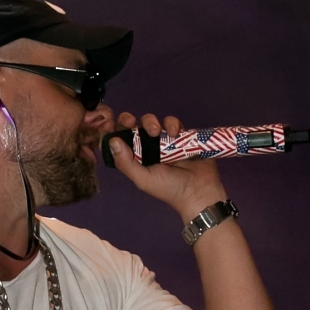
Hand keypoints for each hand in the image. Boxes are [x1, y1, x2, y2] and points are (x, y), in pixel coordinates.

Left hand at [105, 112, 226, 221]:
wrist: (199, 190)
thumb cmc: (169, 188)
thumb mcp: (143, 179)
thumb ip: (126, 163)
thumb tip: (112, 140)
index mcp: (134, 158)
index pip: (119, 140)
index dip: (113, 129)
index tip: (110, 123)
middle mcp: (146, 148)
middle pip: (132, 126)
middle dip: (129, 120)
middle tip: (131, 122)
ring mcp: (163, 141)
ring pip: (151, 121)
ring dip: (151, 122)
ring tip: (157, 131)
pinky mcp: (180, 135)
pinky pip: (172, 123)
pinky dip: (172, 124)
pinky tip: (175, 133)